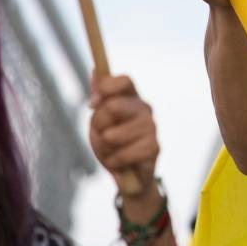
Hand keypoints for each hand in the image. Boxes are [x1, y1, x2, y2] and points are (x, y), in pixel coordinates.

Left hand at [88, 73, 160, 192]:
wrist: (126, 174)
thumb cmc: (111, 143)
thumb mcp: (99, 120)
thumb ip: (99, 97)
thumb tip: (94, 71)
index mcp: (130, 97)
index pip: (125, 81)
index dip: (107, 88)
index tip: (91, 104)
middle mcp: (143, 107)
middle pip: (114, 106)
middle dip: (99, 125)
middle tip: (101, 135)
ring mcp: (151, 126)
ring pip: (115, 134)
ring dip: (105, 147)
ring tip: (110, 152)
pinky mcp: (155, 147)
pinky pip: (125, 153)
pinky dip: (115, 161)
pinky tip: (118, 162)